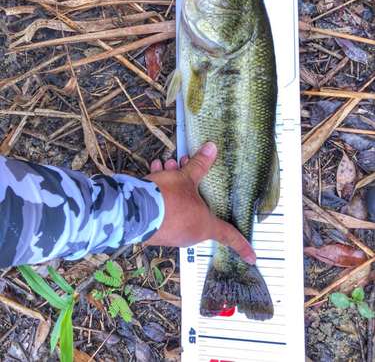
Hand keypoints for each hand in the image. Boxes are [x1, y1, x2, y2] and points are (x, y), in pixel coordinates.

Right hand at [144, 142, 255, 264]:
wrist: (132, 211)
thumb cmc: (165, 199)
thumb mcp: (186, 178)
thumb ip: (200, 165)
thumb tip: (212, 149)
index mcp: (203, 226)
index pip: (229, 236)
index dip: (242, 245)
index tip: (252, 257)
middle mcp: (188, 235)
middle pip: (198, 211)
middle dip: (192, 189)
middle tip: (186, 171)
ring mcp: (170, 235)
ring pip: (179, 208)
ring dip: (174, 188)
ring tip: (166, 167)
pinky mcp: (154, 232)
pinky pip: (163, 212)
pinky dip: (161, 195)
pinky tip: (155, 175)